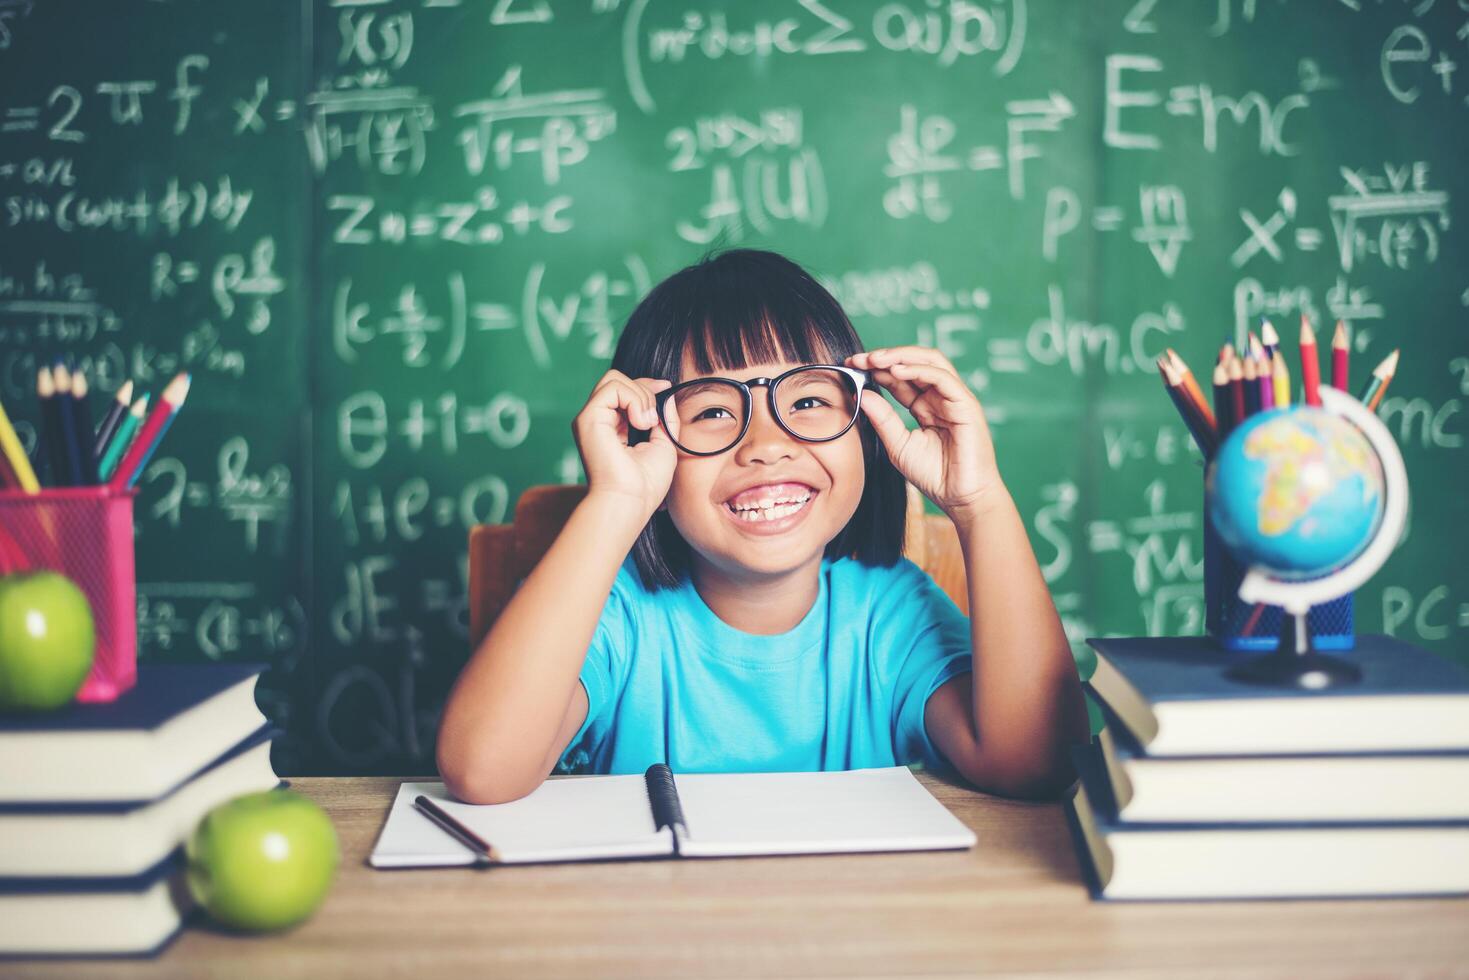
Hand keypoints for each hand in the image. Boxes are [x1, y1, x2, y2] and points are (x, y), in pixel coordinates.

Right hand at [571, 371, 679, 518]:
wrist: (631, 501)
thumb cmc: (646, 483)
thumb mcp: (664, 444)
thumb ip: (665, 418)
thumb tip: (666, 393)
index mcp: (611, 427)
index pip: (624, 391)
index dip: (646, 385)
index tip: (666, 388)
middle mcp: (597, 420)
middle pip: (616, 379)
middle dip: (643, 388)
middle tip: (654, 418)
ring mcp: (590, 418)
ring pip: (614, 379)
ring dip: (640, 396)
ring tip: (648, 424)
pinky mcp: (587, 418)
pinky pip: (613, 387)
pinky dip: (633, 399)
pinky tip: (641, 423)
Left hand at [845, 346, 1003, 526]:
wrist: (961, 499)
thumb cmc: (934, 475)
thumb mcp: (898, 445)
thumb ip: (883, 419)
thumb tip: (862, 394)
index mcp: (926, 406)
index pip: (900, 378)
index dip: (876, 369)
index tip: (852, 366)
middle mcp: (941, 397)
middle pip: (914, 363)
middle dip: (885, 357)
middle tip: (859, 359)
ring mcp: (955, 398)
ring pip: (930, 362)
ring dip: (901, 357)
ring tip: (875, 359)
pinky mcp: (966, 405)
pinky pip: (942, 378)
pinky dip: (919, 370)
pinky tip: (896, 371)